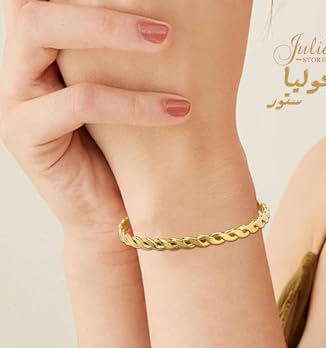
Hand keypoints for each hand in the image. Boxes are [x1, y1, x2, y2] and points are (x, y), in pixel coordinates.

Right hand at [0, 0, 191, 242]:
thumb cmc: (130, 153)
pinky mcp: (25, 135)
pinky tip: (178, 110)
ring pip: (43, 33)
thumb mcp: (133, 92)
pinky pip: (76, 102)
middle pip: (36, 0)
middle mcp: (21, 64)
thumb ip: (133, 54)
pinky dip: (130, 103)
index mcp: (45, 50)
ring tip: (167, 40)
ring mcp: (17, 98)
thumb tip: (176, 19)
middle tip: (158, 14)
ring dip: (109, 31)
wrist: (113, 218)